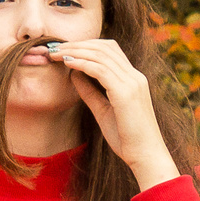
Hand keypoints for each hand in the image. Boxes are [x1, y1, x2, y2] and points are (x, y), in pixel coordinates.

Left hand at [48, 40, 182, 189]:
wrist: (146, 156)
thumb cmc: (127, 138)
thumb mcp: (103, 110)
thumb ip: (90, 91)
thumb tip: (73, 73)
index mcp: (134, 79)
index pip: (110, 50)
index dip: (86, 45)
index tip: (64, 50)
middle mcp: (135, 77)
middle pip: (105, 47)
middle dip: (77, 44)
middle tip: (54, 48)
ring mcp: (132, 83)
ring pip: (101, 54)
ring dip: (75, 51)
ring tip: (55, 54)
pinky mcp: (125, 93)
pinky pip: (100, 69)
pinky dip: (82, 63)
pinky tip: (67, 64)